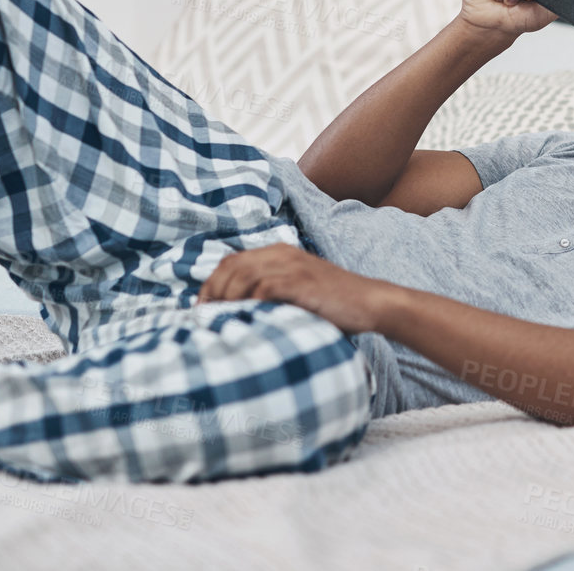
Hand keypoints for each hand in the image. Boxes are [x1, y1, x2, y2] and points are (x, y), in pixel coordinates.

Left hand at [199, 245, 392, 335]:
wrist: (370, 303)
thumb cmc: (334, 304)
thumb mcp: (299, 290)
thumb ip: (272, 292)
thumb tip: (238, 313)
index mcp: (280, 253)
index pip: (231, 261)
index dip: (211, 283)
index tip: (202, 308)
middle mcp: (283, 254)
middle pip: (231, 266)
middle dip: (211, 292)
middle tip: (204, 317)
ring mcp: (292, 266)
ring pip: (242, 275)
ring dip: (226, 299)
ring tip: (221, 321)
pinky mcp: (301, 282)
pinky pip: (263, 287)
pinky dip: (249, 303)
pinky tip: (245, 320)